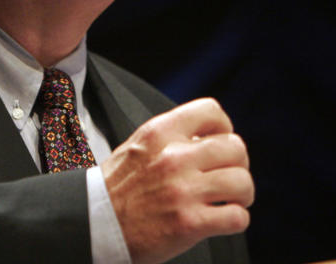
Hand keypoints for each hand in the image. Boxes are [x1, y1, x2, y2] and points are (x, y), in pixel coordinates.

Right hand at [101, 98, 253, 263]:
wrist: (93, 225)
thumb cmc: (116, 189)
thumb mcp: (137, 146)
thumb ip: (170, 138)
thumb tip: (207, 138)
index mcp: (159, 133)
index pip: (212, 111)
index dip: (224, 128)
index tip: (220, 144)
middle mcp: (173, 157)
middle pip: (235, 147)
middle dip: (238, 164)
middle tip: (230, 176)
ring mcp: (182, 191)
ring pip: (242, 182)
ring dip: (242, 194)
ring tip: (231, 200)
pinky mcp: (189, 223)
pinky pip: (237, 217)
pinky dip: (236, 220)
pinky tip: (222, 220)